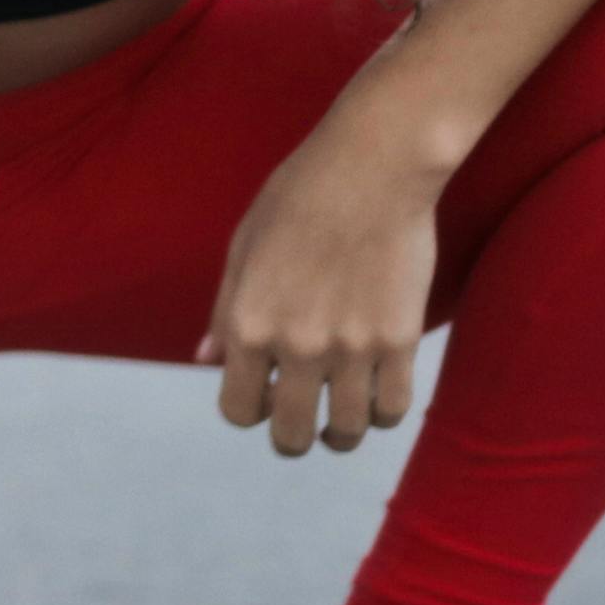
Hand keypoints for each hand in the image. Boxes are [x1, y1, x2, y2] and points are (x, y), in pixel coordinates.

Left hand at [198, 118, 450, 457]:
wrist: (372, 167)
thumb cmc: (298, 197)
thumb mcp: (242, 248)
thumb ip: (224, 311)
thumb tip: (205, 361)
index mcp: (249, 323)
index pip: (237, 411)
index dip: (247, 411)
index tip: (260, 398)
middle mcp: (296, 345)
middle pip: (290, 434)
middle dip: (291, 437)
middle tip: (301, 425)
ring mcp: (350, 347)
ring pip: (345, 431)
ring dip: (339, 435)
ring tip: (340, 422)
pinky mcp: (399, 340)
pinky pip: (391, 409)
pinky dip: (381, 414)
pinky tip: (374, 398)